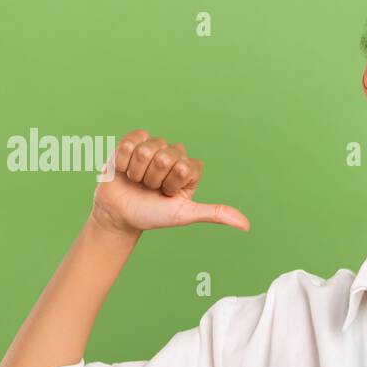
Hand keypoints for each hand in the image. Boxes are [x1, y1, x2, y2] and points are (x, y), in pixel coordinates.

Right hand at [90, 129, 250, 234]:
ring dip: (137, 171)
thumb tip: (246, 225)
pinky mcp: (133, 141)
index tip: (167, 194)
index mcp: (190, 169)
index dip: (172, 183)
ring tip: (138, 180)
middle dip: (154, 178)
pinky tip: (125, 169)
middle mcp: (175, 154)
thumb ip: (214, 214)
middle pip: (165, 157)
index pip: (185, 167)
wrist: (120, 214)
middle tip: (150, 188)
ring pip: (147, 150)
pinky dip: (123, 160)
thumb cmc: (153, 214)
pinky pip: (131, 142)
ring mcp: (154, 146)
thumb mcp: (185, 215)